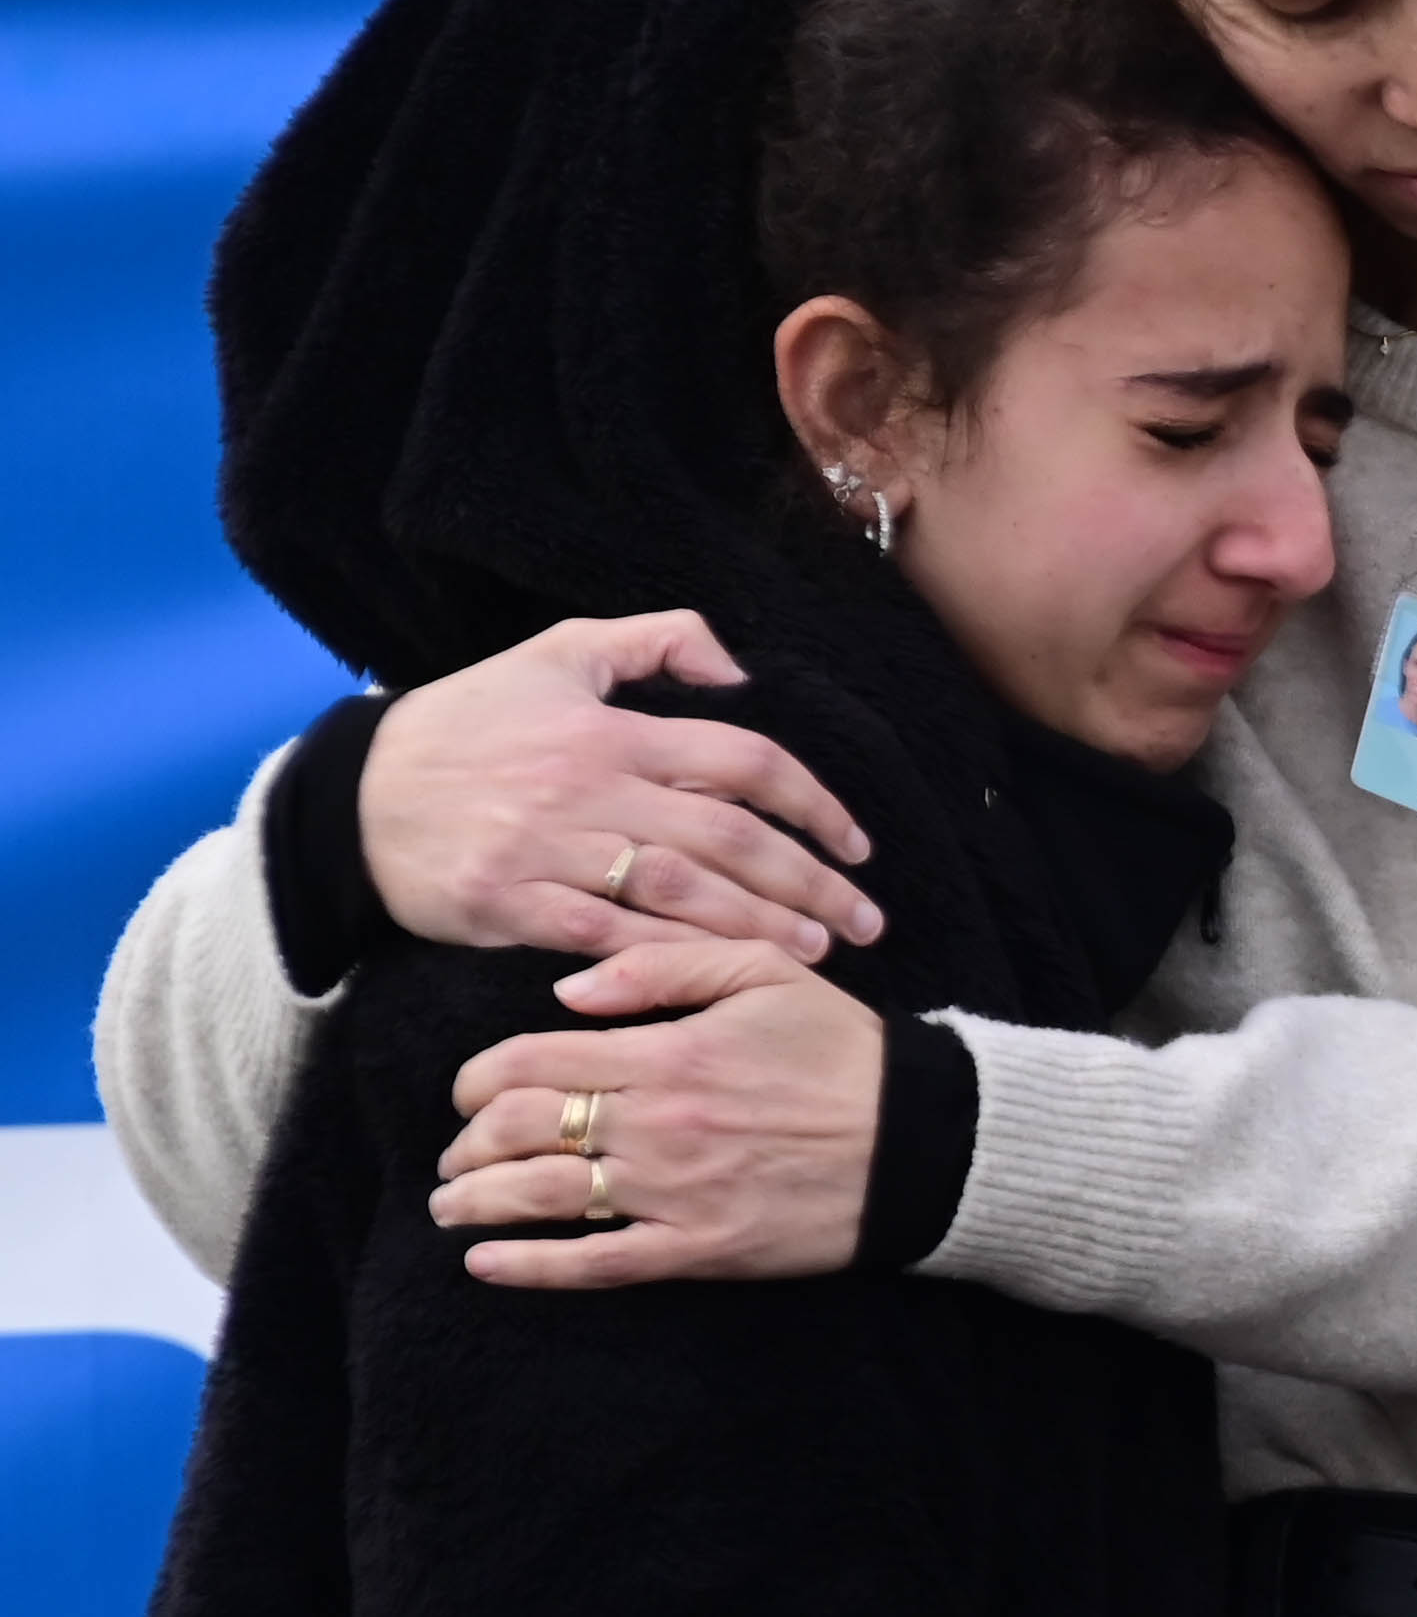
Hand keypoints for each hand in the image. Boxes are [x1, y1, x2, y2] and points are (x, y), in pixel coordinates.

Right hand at [361, 614, 882, 963]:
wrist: (350, 794)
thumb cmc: (466, 723)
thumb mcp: (557, 654)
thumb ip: (656, 641)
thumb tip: (737, 669)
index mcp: (611, 731)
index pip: (742, 762)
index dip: (813, 804)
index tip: (856, 845)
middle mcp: (588, 788)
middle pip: (728, 838)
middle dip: (808, 882)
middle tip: (865, 921)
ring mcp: (547, 849)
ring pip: (679, 892)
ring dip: (757, 926)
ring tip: (816, 953)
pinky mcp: (508, 904)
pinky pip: (604, 935)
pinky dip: (666, 955)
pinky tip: (717, 975)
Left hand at [428, 943, 884, 1285]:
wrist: (925, 1139)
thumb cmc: (846, 1050)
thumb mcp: (764, 973)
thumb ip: (660, 967)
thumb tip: (563, 994)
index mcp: (667, 1052)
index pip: (529, 1060)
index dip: (478, 1077)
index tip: (470, 1090)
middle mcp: (658, 1123)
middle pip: (519, 1130)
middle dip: (467, 1142)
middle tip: (456, 1152)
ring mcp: (676, 1191)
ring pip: (539, 1197)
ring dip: (475, 1202)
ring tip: (451, 1206)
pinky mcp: (700, 1248)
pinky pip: (596, 1263)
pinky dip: (530, 1268)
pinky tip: (485, 1265)